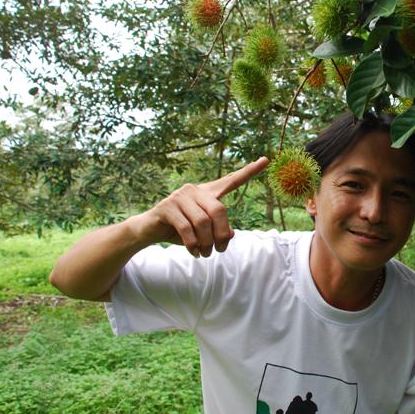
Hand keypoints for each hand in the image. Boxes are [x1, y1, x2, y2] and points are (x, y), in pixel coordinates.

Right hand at [135, 157, 268, 256]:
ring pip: (203, 222)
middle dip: (221, 234)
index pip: (231, 180)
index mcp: (207, 193)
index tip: (266, 160)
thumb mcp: (203, 233)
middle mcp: (195, 190)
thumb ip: (219, 231)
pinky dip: (193, 244)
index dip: (249, 171)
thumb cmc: (179, 231)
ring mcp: (180, 196)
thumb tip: (231, 234)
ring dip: (206, 243)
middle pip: (219, 210)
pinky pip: (187, 228)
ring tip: (204, 254)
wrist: (148, 231)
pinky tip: (194, 252)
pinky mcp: (167, 207)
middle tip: (219, 250)